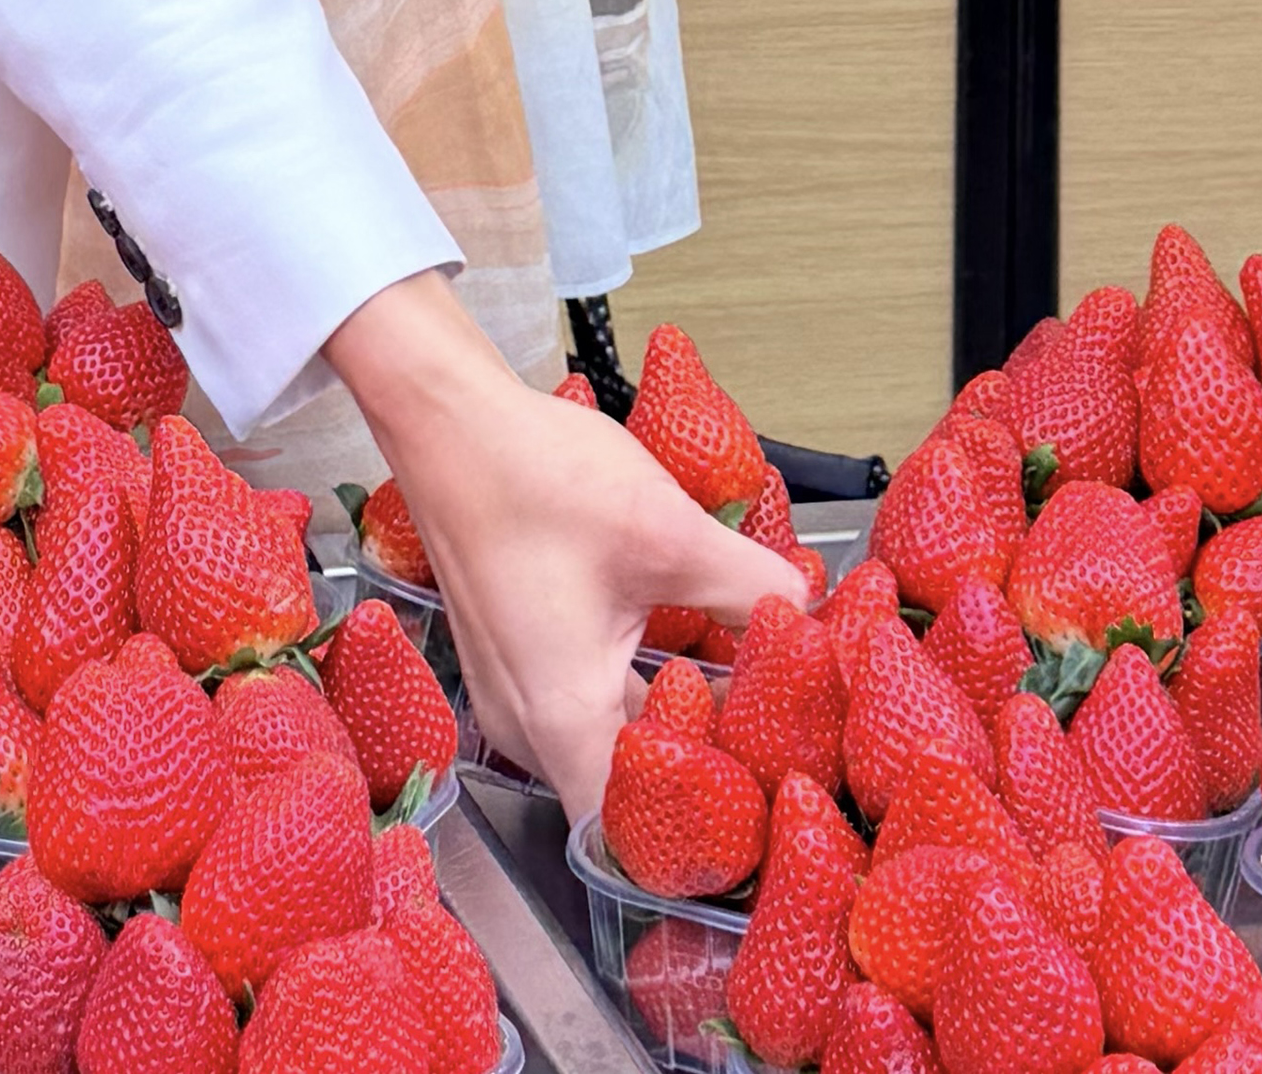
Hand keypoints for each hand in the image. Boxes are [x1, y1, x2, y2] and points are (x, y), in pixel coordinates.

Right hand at [326, 272, 809, 831]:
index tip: (763, 799)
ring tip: (749, 696)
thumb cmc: (538, 478)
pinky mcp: (515, 660)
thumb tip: (811, 614)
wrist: (450, 421)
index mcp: (562, 719)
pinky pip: (584, 705)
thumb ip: (752, 587)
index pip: (633, 838)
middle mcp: (528, 728)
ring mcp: (514, 696)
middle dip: (703, 771)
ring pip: (607, 744)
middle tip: (779, 743)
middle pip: (625, 792)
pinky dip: (638, 690)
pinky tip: (690, 650)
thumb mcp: (668, 532)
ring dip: (673, 724)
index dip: (702, 834)